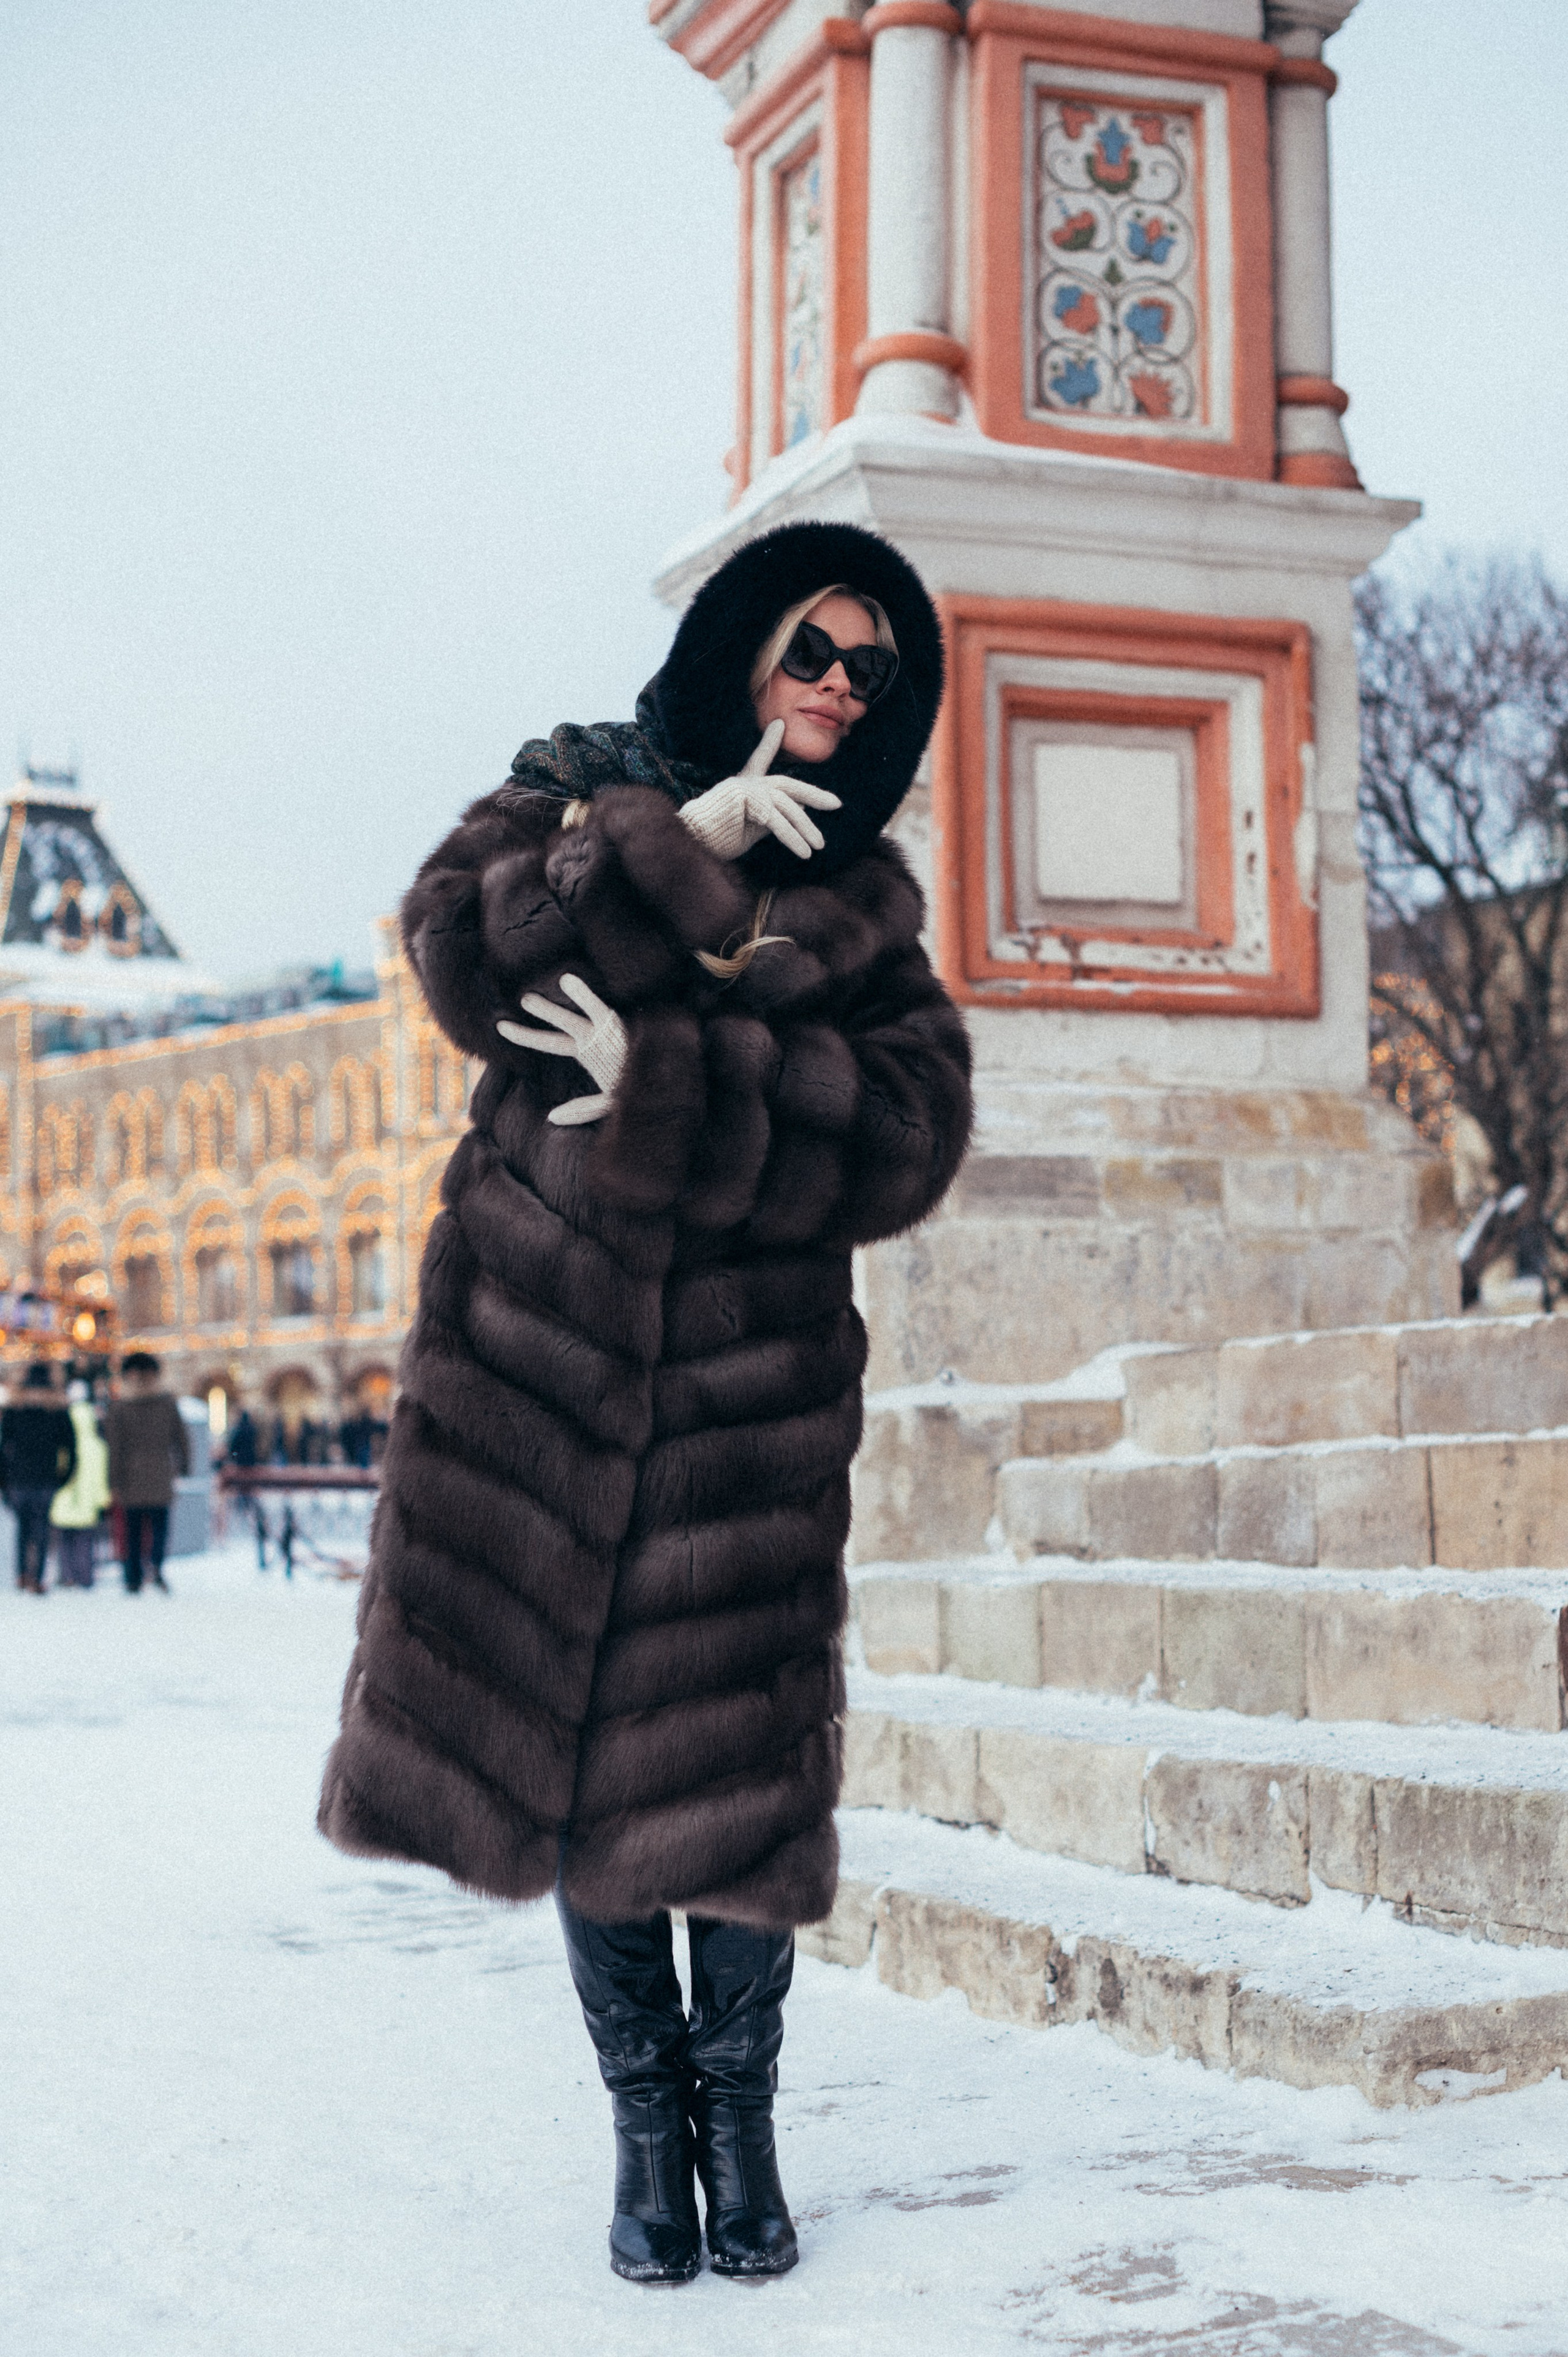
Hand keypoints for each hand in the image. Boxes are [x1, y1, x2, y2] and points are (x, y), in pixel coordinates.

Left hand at [496, 973, 628, 1125]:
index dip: (525, 1035)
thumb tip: (551, 1117)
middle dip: (535, 1017)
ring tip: (526, 999)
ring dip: (549, 1008)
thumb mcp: (608, 1104)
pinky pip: (597, 1008)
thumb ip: (581, 1110)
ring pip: (571, 1018)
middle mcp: (591, 1037)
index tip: (500, 1028)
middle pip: (556, 1028)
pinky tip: (567, 979)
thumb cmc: (640, 1087)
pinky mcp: (617, 1026)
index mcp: (587, 1051)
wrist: (665, 1079)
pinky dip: (583, 996)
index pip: (550, 1042)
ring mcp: (603, 1030)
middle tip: (514, 1004)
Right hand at [679, 719, 840, 860]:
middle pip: (785, 784)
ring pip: (784, 805)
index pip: (758, 762)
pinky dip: (792, 836)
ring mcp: (743, 787)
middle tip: (836, 804)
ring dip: (804, 828)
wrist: (692, 845)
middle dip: (812, 794)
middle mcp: (743, 782)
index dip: (768, 743)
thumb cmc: (716, 841)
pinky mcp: (744, 798)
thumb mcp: (750, 831)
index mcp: (742, 788)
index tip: (779, 724)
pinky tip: (804, 852)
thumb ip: (770, 820)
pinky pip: (776, 819)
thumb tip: (797, 814)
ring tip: (817, 846)